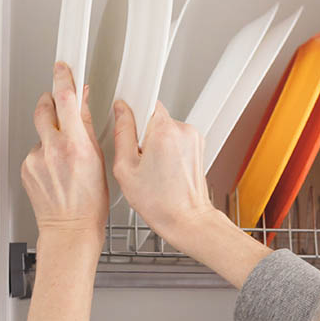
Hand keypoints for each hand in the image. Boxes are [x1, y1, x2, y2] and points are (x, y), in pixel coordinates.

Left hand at [21, 62, 107, 245]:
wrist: (70, 229)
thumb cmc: (90, 203)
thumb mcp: (99, 160)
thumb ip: (86, 128)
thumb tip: (83, 104)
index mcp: (75, 145)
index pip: (65, 99)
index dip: (63, 78)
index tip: (63, 67)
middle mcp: (52, 149)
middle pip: (45, 107)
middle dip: (52, 100)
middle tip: (61, 105)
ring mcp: (35, 159)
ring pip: (41, 131)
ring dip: (51, 133)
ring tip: (64, 156)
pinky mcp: (25, 168)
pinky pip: (35, 150)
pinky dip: (44, 153)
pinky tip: (56, 169)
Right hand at [110, 99, 218, 247]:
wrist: (187, 220)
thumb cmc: (160, 203)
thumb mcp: (125, 169)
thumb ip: (122, 133)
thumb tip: (121, 111)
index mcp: (164, 131)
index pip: (145, 100)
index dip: (132, 111)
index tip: (128, 122)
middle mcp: (183, 130)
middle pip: (155, 115)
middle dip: (143, 131)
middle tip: (139, 157)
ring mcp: (194, 137)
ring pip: (165, 127)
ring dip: (156, 141)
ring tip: (153, 167)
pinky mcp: (198, 146)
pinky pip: (176, 138)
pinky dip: (168, 149)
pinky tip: (164, 169)